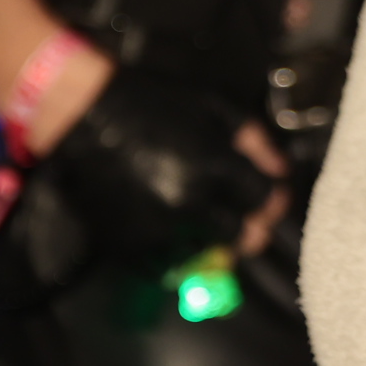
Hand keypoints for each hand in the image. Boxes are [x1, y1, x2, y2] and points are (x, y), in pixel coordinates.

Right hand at [42, 69, 282, 267]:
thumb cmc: (153, 103)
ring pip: (207, 254)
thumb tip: (280, 171)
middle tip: (240, 215)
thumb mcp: (212, 107)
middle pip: (242, 237)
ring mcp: (159, 230)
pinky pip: (168, 262)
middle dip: (249, 227)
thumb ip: (254, 140)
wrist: (85, 116)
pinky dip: (177, 250)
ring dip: (212, 240)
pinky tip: (173, 226)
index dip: (271, 198)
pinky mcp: (131, 245)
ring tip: (203, 218)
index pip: (264, 200)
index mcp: (214, 167)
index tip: (267, 195)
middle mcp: (190, 204)